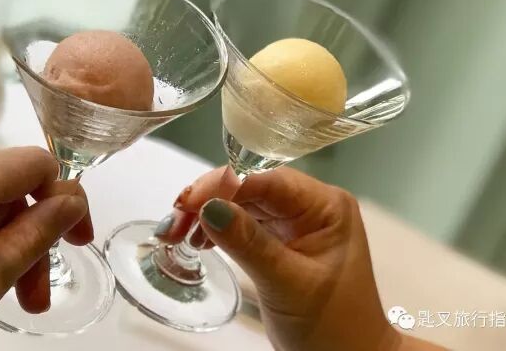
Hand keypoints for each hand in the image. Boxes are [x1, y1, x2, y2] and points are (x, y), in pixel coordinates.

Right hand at [157, 167, 444, 350]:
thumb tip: (209, 207)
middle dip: (209, 200)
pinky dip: (218, 228)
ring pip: (242, 203)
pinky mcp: (281, 239)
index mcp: (326, 206)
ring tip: (176, 232)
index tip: (189, 201)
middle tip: (173, 221)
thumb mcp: (287, 283)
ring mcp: (295, 221)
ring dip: (208, 214)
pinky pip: (244, 222)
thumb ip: (248, 243)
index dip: (225, 185)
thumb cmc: (332, 325)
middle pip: (251, 188)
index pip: (268, 180)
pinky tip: (198, 238)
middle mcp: (311, 205)